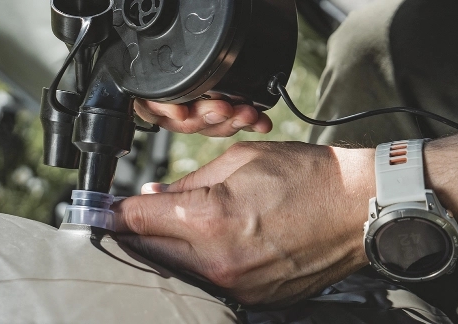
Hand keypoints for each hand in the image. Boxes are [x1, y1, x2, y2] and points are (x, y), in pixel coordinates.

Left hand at [114, 141, 374, 305]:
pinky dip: (195, 264)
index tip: (101, 208)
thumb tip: (155, 195)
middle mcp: (218, 260)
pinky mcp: (254, 297)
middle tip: (128, 216)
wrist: (356, 206)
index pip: (140, 219)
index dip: (114, 211)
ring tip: (166, 227)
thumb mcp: (238, 160)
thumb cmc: (304, 175)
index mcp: (210, 218)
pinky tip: (201, 244)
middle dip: (134, 232)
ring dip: (163, 249)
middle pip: (150, 250)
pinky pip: (207, 282)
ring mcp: (237, 285)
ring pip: (176, 270)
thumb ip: (189, 182)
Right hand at [133, 0, 285, 136]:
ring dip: (217, 123)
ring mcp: (192, 61)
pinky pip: (216, 102)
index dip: (158, 104)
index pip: (138, 79)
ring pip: (190, 111)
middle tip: (225, 112)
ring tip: (246, 116)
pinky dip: (235, 116)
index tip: (184, 111)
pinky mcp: (217, 67)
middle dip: (196, 119)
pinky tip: (255, 116)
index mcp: (155, 19)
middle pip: (165, 106)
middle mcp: (169, 46)